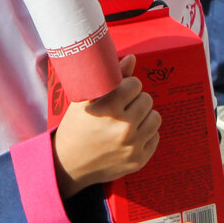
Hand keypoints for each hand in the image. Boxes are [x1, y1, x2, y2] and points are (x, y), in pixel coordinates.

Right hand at [52, 56, 160, 197]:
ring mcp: (132, 146)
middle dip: (136, 100)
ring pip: (155, 118)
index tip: (120, 91)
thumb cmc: (76, 126)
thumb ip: (111, 77)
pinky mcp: (138, 160)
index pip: (135, 84)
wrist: (68, 164)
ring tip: (128, 120)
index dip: (127, 85)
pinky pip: (155, 137)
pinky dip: (145, 134)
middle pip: (147, 100)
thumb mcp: (85, 100)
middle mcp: (123, 127)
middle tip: (123, 107)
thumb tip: (132, 58)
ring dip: (144, 116)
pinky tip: (130, 135)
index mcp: (108, 108)